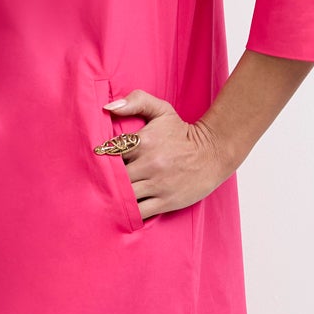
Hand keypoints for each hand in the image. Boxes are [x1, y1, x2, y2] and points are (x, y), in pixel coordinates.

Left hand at [93, 89, 228, 219]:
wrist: (214, 153)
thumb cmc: (183, 133)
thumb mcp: (162, 111)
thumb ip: (136, 101)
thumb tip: (108, 108)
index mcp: (144, 141)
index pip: (110, 153)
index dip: (103, 160)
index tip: (99, 163)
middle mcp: (149, 164)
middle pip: (115, 178)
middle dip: (107, 180)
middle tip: (102, 183)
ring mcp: (158, 184)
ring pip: (125, 196)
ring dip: (117, 197)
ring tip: (111, 197)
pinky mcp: (166, 201)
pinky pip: (140, 211)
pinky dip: (130, 212)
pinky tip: (125, 210)